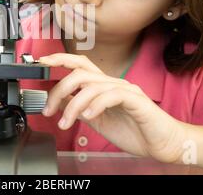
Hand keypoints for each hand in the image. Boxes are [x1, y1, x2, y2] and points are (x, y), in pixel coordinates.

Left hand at [39, 53, 187, 163]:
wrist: (161, 144)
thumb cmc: (133, 130)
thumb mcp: (96, 119)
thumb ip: (78, 107)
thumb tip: (57, 100)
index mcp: (103, 86)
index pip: (79, 64)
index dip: (59, 59)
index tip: (41, 63)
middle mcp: (112, 83)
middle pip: (80, 72)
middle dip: (58, 89)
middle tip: (48, 110)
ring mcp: (125, 89)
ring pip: (91, 85)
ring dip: (73, 105)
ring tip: (66, 123)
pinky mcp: (135, 100)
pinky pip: (111, 95)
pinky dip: (95, 105)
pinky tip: (88, 116)